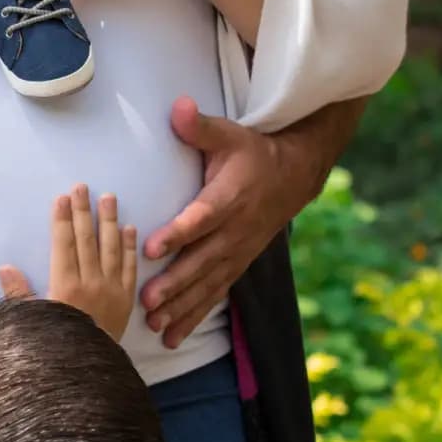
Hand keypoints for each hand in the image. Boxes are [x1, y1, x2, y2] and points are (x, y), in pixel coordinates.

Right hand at [0, 184, 138, 339]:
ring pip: (111, 248)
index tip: (63, 198)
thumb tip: (4, 267)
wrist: (87, 373)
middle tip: (83, 187)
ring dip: (109, 221)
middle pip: (87, 239)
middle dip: (84, 211)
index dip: (62, 219)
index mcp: (65, 285)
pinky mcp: (127, 299)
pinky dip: (130, 247)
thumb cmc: (55, 346)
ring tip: (110, 197)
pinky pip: (130, 268)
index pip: (64, 244)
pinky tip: (130, 229)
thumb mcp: (31, 322)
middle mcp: (91, 282)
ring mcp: (112, 289)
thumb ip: (18, 294)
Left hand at [141, 97, 315, 346]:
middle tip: (148, 301)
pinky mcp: (237, 264)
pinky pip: (216, 294)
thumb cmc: (251, 153)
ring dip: (183, 307)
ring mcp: (237, 252)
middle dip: (176, 283)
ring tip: (156, 326)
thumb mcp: (229, 134)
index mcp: (229, 198)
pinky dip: (195, 315)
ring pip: (209, 284)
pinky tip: (172, 335)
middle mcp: (235, 230)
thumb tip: (179, 107)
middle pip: (203, 260)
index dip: (179, 233)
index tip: (153, 248)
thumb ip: (200, 127)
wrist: (294, 176)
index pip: (202, 218)